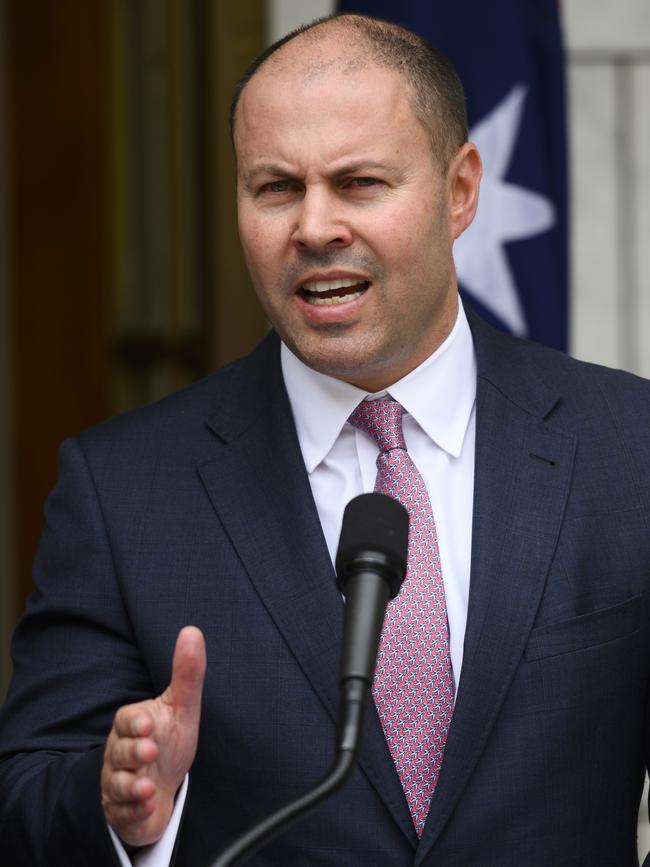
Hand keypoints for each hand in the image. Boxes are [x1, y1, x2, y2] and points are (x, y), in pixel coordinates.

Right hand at [101, 626, 205, 847]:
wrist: (161, 789)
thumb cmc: (168, 741)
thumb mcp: (182, 709)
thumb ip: (187, 674)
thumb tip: (192, 631)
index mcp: (133, 725)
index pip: (126, 720)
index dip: (135, 722)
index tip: (148, 724)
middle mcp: (120, 753)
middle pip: (118, 751)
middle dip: (133, 753)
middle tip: (149, 752)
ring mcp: (118, 782)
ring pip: (117, 784)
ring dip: (132, 787)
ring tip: (147, 788)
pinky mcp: (121, 810)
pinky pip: (123, 813)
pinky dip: (135, 812)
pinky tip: (147, 807)